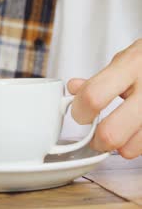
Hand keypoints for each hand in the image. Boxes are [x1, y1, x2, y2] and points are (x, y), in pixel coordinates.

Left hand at [67, 39, 141, 158]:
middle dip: (98, 140)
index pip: (94, 96)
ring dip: (120, 148)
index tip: (80, 114)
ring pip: (133, 147)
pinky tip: (136, 133)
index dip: (80, 110)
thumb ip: (99, 78)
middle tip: (96, 137)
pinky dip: (137, 145)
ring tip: (119, 137)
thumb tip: (73, 88)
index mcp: (131, 66)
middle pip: (112, 132)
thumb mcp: (126, 61)